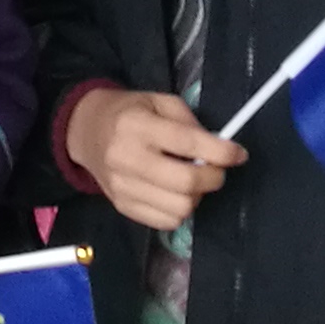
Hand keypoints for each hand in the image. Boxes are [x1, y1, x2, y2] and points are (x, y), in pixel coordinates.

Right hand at [63, 87, 243, 234]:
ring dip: (197, 196)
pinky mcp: (122, 206)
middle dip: (213, 178)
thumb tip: (218, 149)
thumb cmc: (128, 112)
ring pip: (180, 207)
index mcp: (136, 125)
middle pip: (186, 182)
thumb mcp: (159, 102)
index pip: (187, 143)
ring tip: (192, 181)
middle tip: (217, 170)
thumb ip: (189, 123)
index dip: (221, 152)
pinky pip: (166, 221)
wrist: (85, 131)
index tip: (238, 154)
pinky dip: (180, 209)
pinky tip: (175, 193)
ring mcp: (123, 187)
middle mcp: (127, 158)